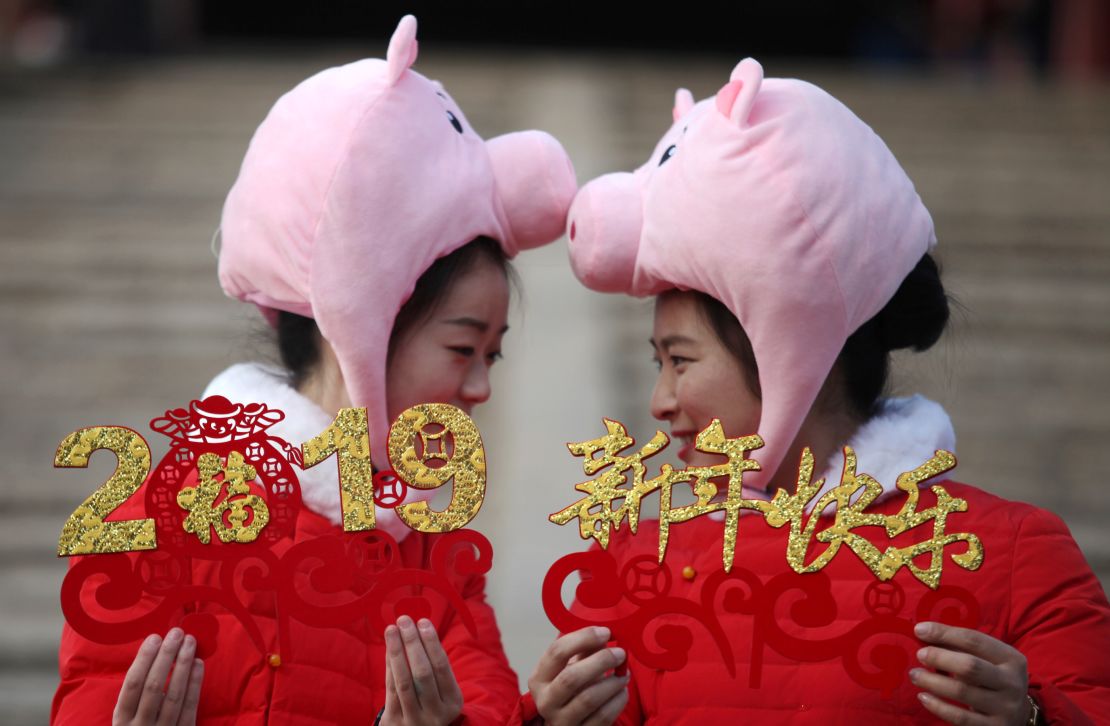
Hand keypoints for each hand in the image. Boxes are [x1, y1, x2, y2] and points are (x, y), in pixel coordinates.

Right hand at [114, 628, 203, 725]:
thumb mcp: (128, 718)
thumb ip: (137, 695)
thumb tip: (154, 656)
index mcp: (121, 720)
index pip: (132, 684)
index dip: (144, 659)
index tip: (155, 637)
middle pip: (154, 686)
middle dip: (166, 656)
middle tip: (177, 632)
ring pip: (174, 695)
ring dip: (183, 665)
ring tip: (190, 642)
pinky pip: (190, 707)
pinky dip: (195, 683)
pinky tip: (198, 664)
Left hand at [380, 616, 463, 725]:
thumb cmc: (430, 704)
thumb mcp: (441, 692)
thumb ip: (433, 666)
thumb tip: (419, 628)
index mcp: (453, 703)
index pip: (442, 667)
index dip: (431, 643)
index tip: (422, 621)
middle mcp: (436, 714)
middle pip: (423, 673)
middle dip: (413, 643)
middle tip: (404, 620)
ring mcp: (415, 720)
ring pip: (405, 681)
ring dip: (397, 651)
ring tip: (391, 629)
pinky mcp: (395, 722)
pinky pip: (391, 689)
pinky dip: (389, 666)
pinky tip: (388, 649)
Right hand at [528, 627, 628, 725]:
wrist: (568, 724)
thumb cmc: (571, 690)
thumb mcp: (570, 667)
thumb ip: (584, 650)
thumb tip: (605, 634)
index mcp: (539, 679)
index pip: (557, 652)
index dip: (583, 638)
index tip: (605, 632)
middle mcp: (546, 701)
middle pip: (571, 677)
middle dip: (600, 661)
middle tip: (620, 653)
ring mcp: (561, 722)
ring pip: (588, 699)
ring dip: (612, 682)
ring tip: (624, 673)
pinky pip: (603, 717)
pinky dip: (618, 701)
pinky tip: (622, 691)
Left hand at [910, 621, 1030, 724]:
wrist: (1018, 715)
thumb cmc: (993, 678)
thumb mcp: (987, 659)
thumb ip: (960, 646)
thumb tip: (924, 632)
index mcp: (1011, 658)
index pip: (975, 640)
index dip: (945, 633)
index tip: (920, 630)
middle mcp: (1012, 683)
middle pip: (970, 666)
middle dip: (939, 658)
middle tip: (920, 655)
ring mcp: (1005, 708)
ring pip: (962, 691)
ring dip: (932, 681)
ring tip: (914, 675)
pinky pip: (960, 718)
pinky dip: (938, 706)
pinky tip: (923, 697)